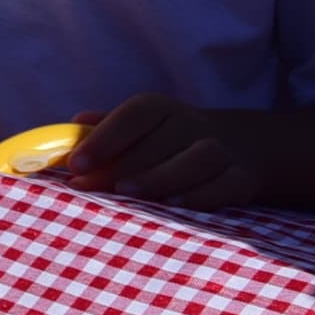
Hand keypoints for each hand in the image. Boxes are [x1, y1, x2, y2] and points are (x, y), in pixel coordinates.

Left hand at [62, 93, 262, 206]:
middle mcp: (192, 124)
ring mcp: (221, 150)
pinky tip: (174, 206)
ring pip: (199, 158)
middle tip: (91, 188)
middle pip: (162, 140)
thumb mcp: (132, 131)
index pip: (134, 115)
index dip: (104, 138)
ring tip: (130, 194)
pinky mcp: (241, 178)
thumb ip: (101, 131)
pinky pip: (226, 184)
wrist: (233, 148)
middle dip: (123, 165)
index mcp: (160, 109)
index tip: (76, 165)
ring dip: (163, 176)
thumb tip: (72, 128)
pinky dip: (201, 195)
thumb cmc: (161, 142)